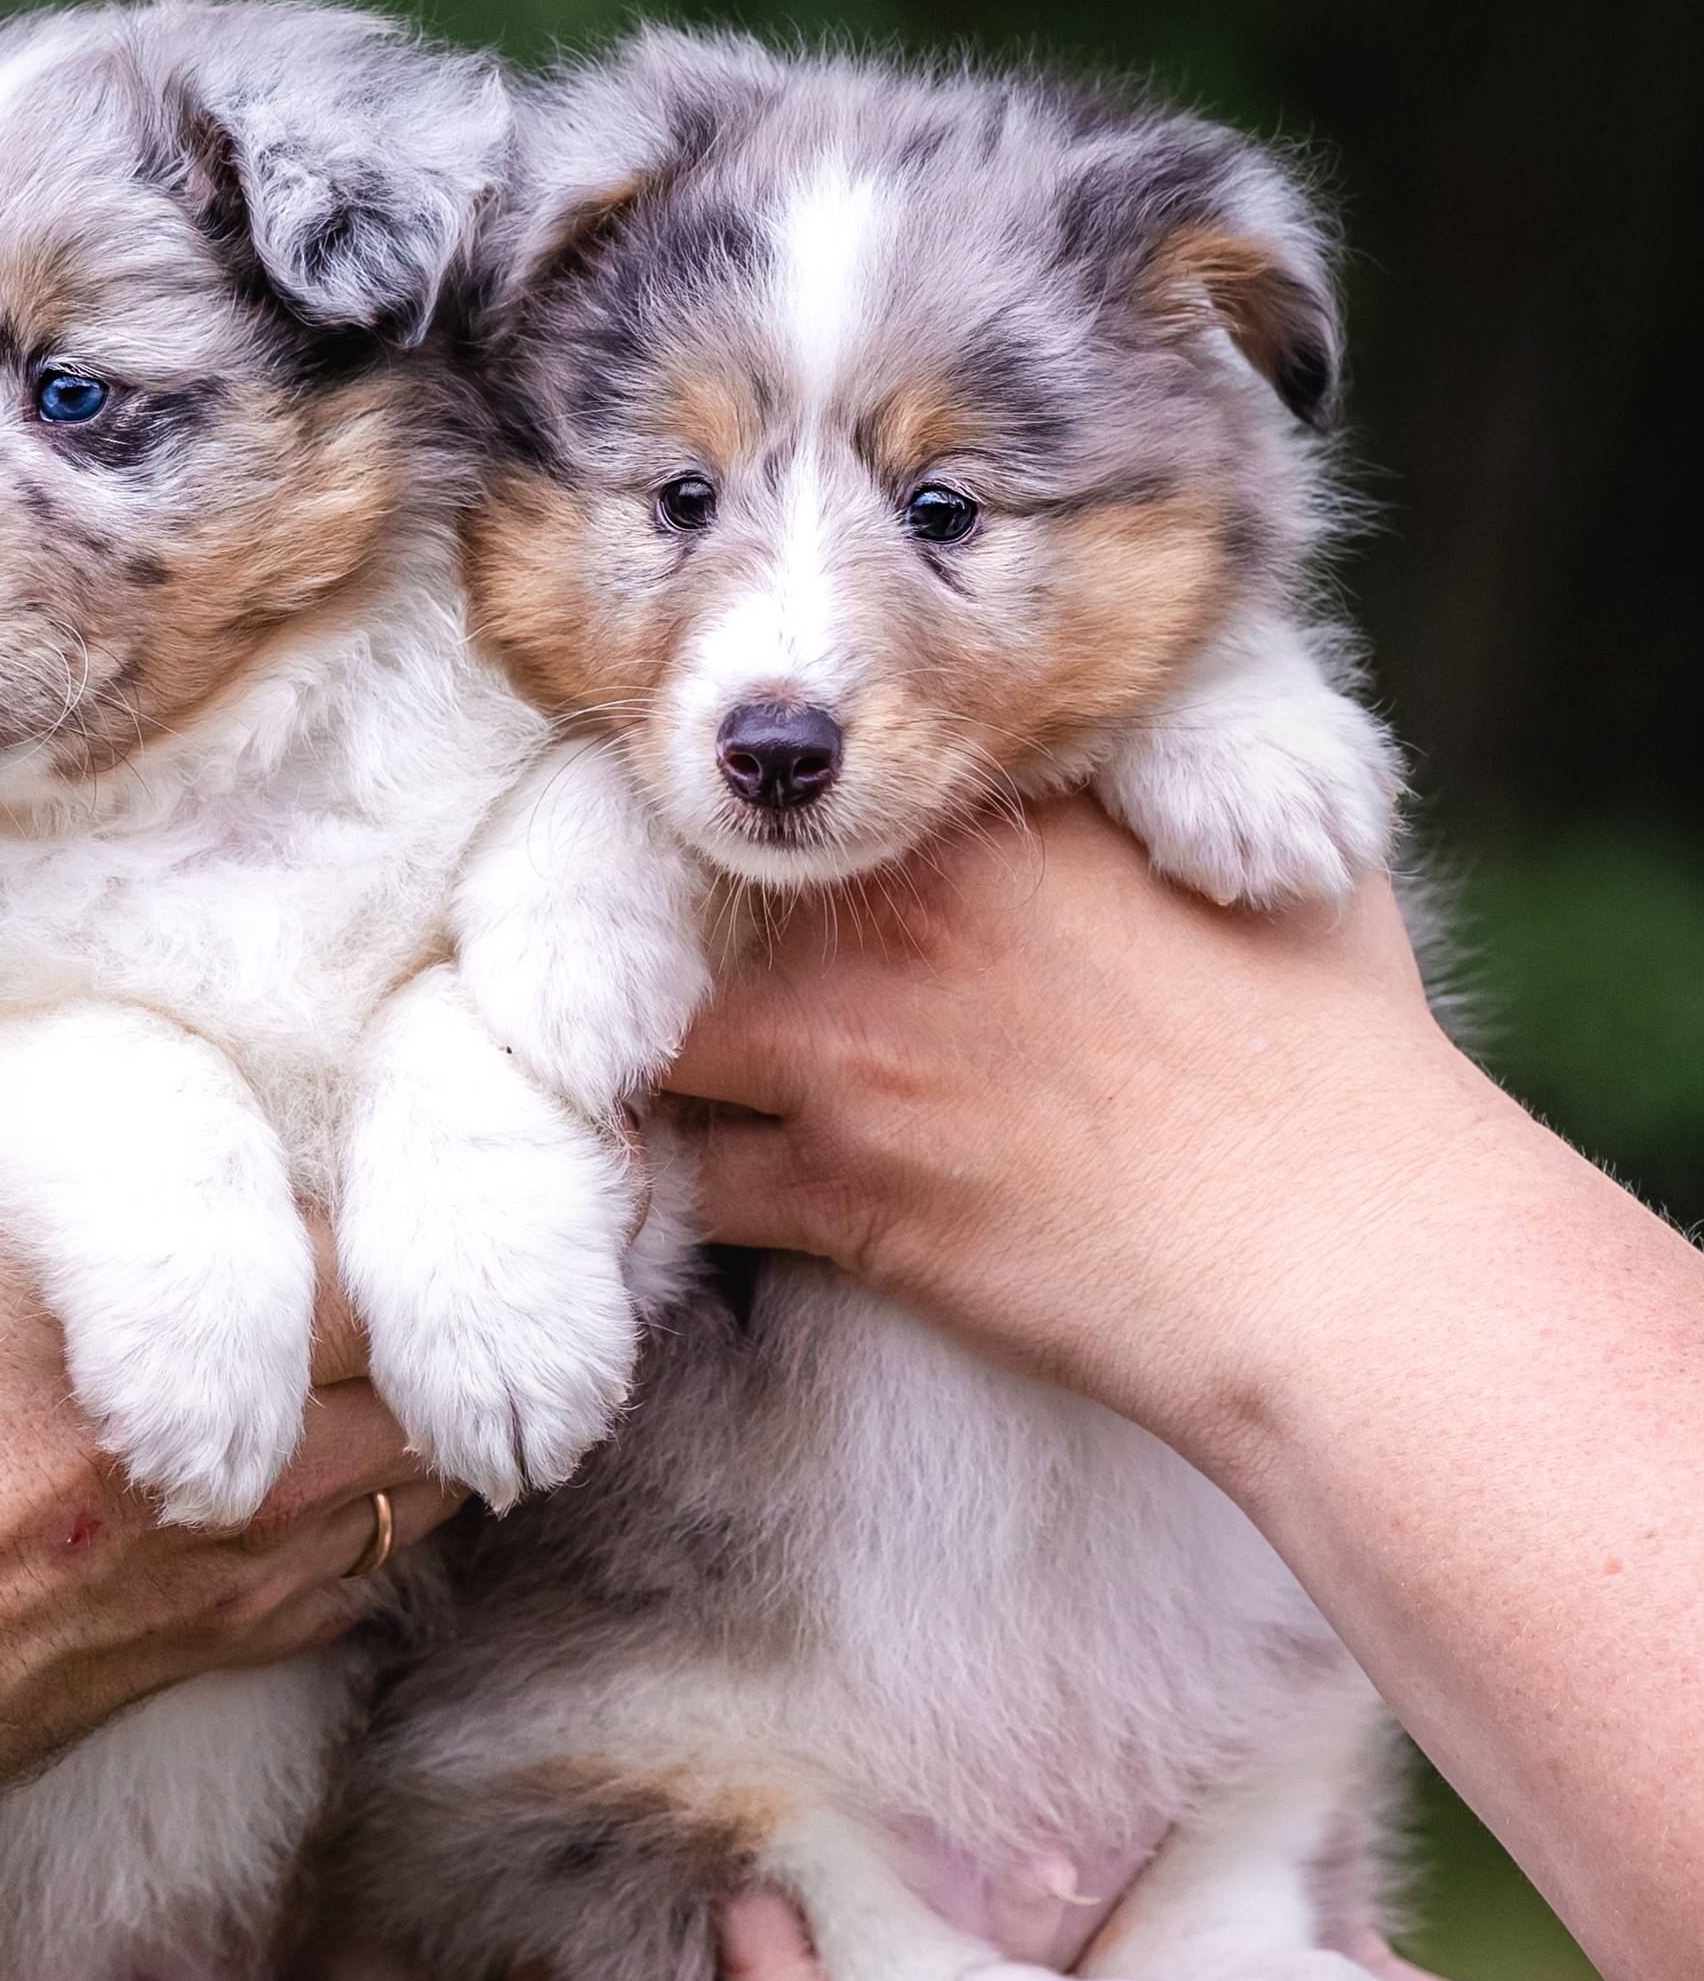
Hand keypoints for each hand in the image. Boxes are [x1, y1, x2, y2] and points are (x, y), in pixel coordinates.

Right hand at [0, 991, 463, 1877]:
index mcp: (138, 1316)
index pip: (375, 1232)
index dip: (431, 1159)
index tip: (471, 1105)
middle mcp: (212, 1459)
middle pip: (429, 1364)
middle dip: (471, 1286)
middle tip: (517, 1214)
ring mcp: (213, 1576)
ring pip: (420, 1482)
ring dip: (442, 1401)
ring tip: (462, 1324)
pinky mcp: (189, 1659)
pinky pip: (365, 1584)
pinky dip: (392, 1515)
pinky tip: (378, 1455)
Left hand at [663, 795, 1467, 1457]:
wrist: (1340, 1257)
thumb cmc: (1341, 1058)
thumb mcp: (1289, 854)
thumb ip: (1193, 767)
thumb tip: (1163, 723)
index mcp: (992, 817)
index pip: (809, 778)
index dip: (755, 814)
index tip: (733, 848)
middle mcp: (892, 916)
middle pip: (690, 888)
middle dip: (657, 928)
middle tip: (640, 964)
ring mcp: (850, 1054)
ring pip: (657, 1031)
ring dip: (647, 1057)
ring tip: (638, 1079)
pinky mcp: (838, 1194)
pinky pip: (686, 1179)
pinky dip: (665, 1188)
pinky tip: (670, 1194)